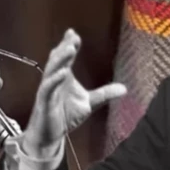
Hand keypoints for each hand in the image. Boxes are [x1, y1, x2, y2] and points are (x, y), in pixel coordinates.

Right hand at [21, 29, 126, 159]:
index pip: (66, 57)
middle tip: (72, 36)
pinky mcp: (44, 102)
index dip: (69, 44)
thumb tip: (125, 88)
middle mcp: (54, 79)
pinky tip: (62, 73)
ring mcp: (48, 89)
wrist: (51, 136)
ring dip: (60, 59)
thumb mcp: (89, 103)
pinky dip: (54, 80)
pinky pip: (48, 88)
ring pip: (52, 70)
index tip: (74, 33)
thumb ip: (104, 94)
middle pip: (58, 59)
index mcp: (64, 77)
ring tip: (70, 49)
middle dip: (65, 47)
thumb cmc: (66, 115)